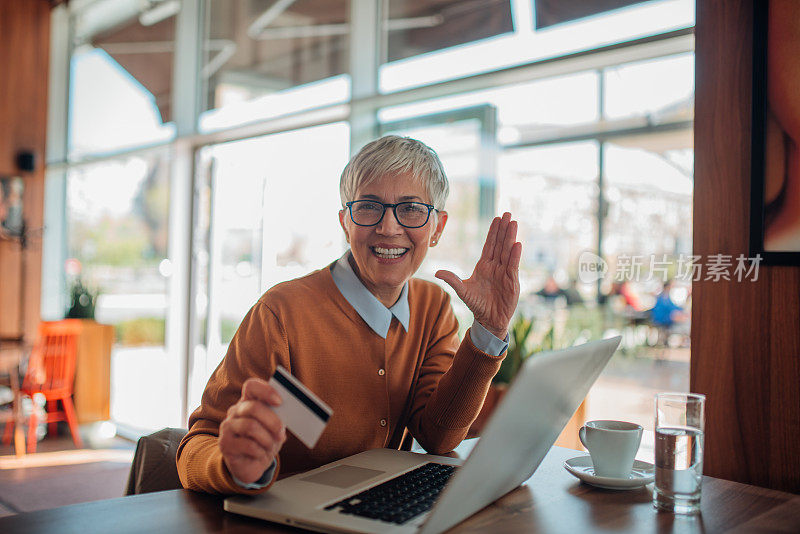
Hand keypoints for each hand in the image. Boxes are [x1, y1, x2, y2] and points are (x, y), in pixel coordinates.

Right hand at [219, 378, 286, 483]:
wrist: (251, 465)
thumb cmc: (265, 442)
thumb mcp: (275, 428)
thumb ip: (279, 416)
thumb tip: (293, 410)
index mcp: (248, 401)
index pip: (251, 386)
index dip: (265, 391)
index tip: (280, 402)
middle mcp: (235, 411)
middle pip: (253, 408)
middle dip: (272, 421)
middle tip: (281, 433)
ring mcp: (227, 427)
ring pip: (250, 426)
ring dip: (267, 438)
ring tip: (271, 446)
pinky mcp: (224, 444)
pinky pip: (247, 445)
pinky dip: (260, 451)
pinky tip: (261, 454)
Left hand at [436, 212, 521, 339]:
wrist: (489, 320)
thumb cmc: (477, 304)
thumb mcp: (462, 291)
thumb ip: (452, 280)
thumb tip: (437, 272)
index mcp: (484, 265)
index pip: (489, 245)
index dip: (493, 232)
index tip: (496, 218)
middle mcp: (496, 266)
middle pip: (500, 244)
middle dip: (503, 229)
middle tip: (507, 214)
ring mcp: (505, 273)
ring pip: (507, 251)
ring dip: (510, 237)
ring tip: (514, 223)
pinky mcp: (512, 281)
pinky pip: (513, 265)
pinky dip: (515, 255)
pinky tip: (517, 243)